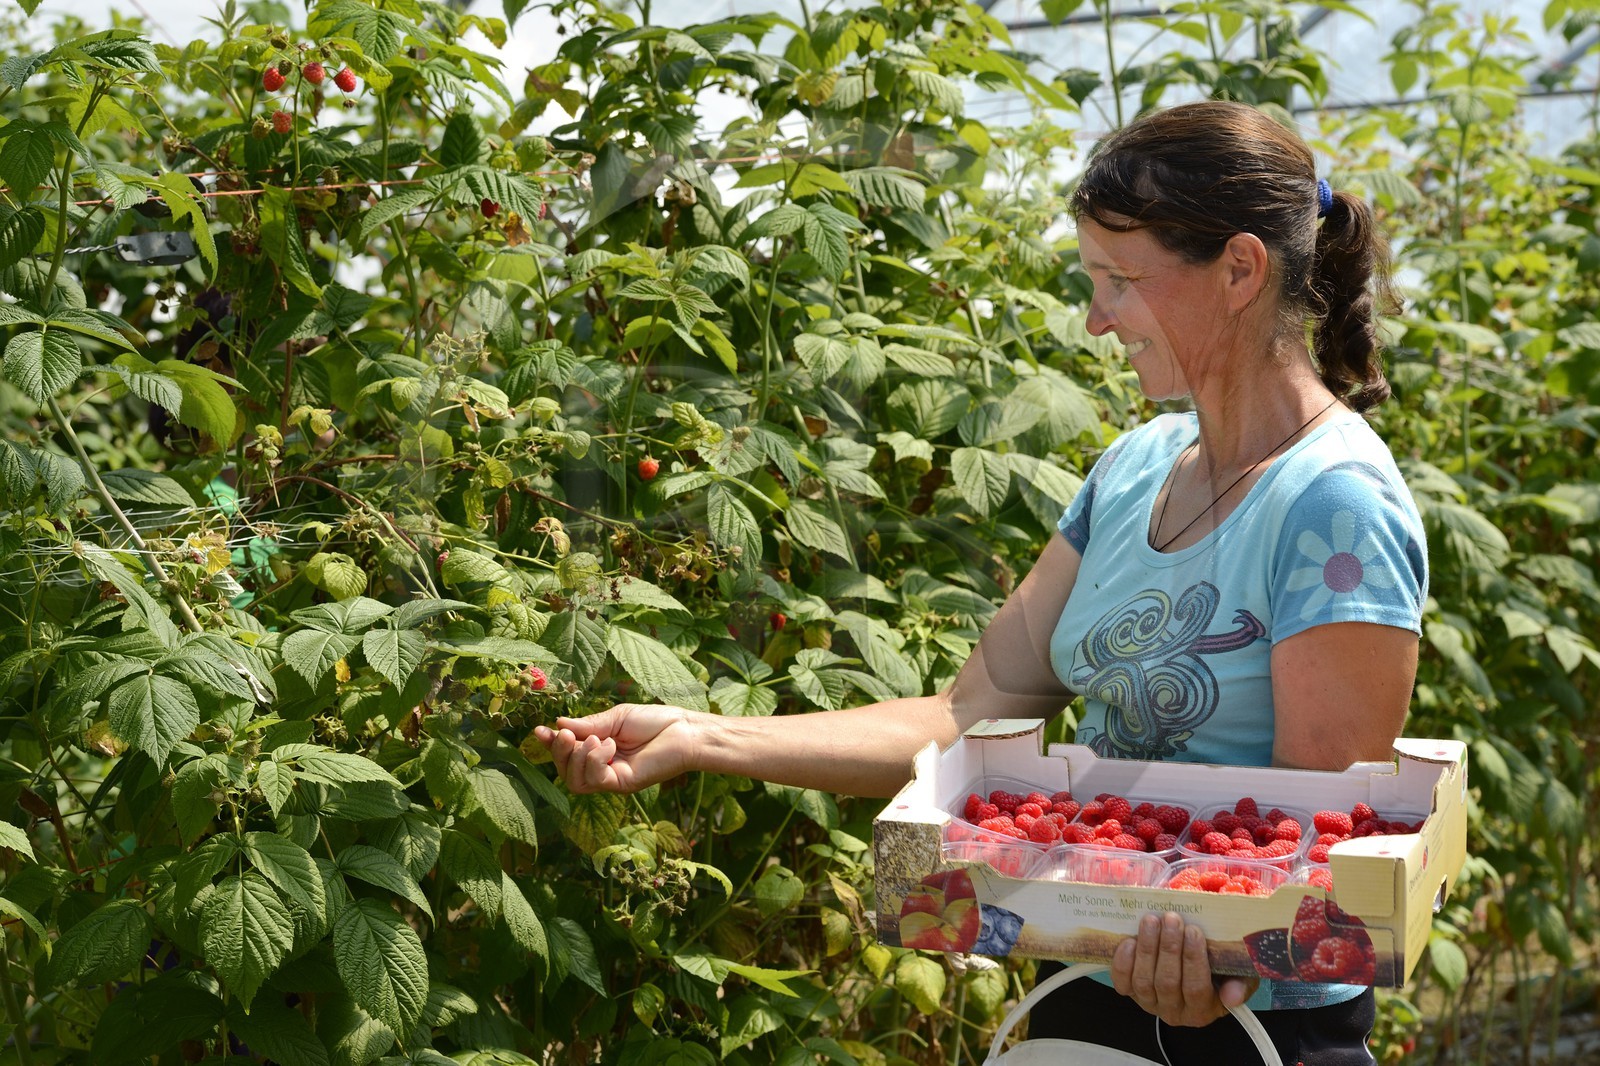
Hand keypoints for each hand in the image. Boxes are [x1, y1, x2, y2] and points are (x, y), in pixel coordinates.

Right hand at [531, 703, 697, 793]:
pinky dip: (595, 761)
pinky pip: (595, 781)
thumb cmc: (655, 721)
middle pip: (566, 771)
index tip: (539, 730)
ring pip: (575, 781)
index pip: (567, 753)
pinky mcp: (622, 785)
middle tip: (567, 735)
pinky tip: (609, 747)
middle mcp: (602, 767)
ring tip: (596, 740)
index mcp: (598, 748)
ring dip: (578, 759)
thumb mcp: (616, 718)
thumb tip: (558, 724)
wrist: (683, 730)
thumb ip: (588, 725)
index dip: (550, 744)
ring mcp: (612, 778)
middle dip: (560, 753)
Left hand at [1110, 912, 1258, 1027]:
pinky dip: (1124, 961)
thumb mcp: (1239, 975)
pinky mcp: (1130, 992)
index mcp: (1202, 1010)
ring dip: (1147, 947)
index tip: (1194, 931)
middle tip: (1172, 918)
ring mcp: (1149, 1003)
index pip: (1196, 988)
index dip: (1193, 959)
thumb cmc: (1220, 969)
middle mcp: (1174, 1012)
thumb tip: (1233, 996)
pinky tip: (1130, 940)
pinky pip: (1122, 981)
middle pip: (1167, 982)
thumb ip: (1241, 984)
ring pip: (1144, 980)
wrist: (1194, 964)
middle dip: (1169, 948)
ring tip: (1152, 920)